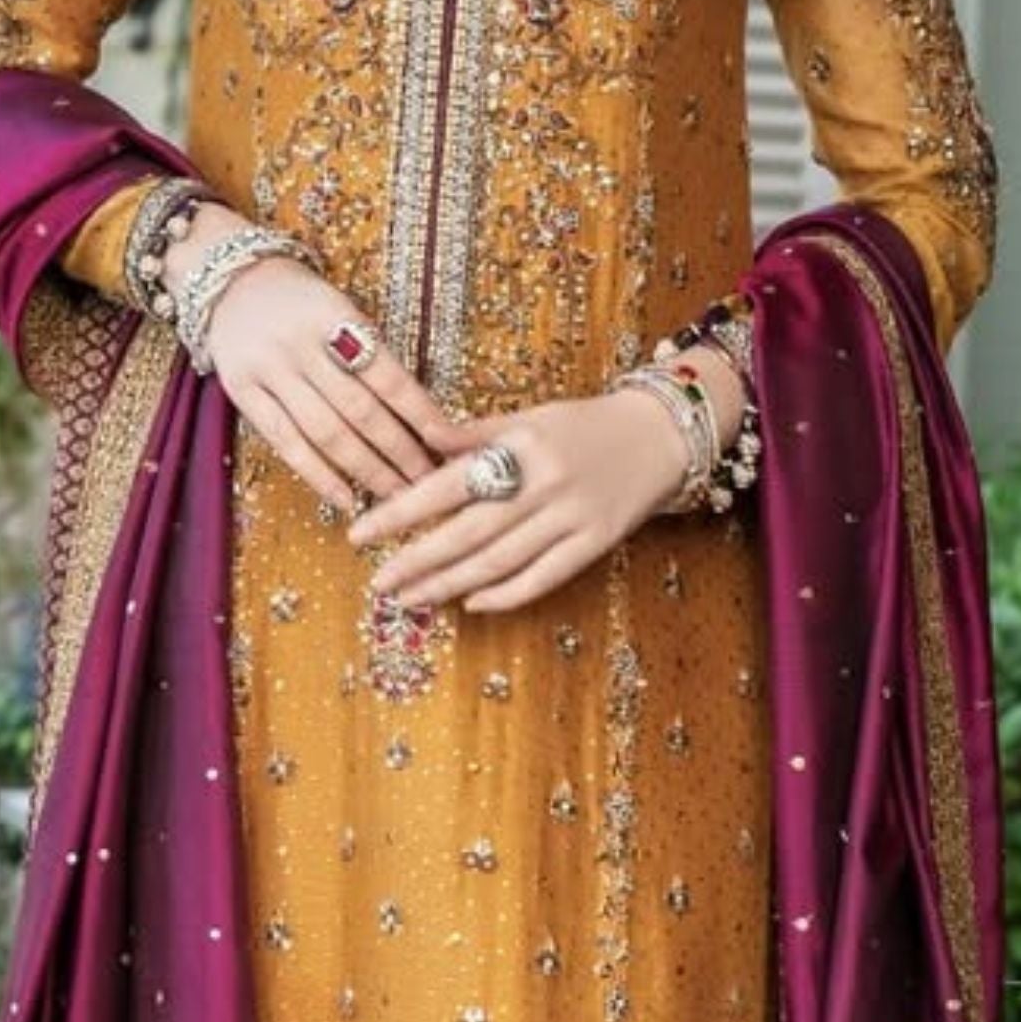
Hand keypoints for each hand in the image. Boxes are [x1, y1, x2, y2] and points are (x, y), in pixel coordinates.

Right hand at [183, 218, 472, 512]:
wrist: (230, 281)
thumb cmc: (301, 301)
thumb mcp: (341, 307)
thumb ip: (372, 352)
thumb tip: (421, 414)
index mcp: (334, 316)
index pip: (387, 374)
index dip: (420, 412)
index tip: (448, 443)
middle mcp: (299, 345)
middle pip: (360, 411)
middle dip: (400, 452)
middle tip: (430, 483)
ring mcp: (268, 371)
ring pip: (326, 433)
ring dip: (367, 471)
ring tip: (398, 497)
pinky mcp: (242, 393)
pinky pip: (286, 443)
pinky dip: (320, 475)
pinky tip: (348, 499)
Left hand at [347, 384, 695, 616]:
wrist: (660, 435)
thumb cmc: (584, 425)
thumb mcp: (528, 418)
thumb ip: (475, 433)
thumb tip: (421, 437)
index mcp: (520, 446)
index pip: (447, 485)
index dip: (399, 513)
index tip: (360, 534)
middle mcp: (544, 483)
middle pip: (468, 533)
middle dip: (417, 562)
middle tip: (379, 583)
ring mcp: (572, 517)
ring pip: (500, 562)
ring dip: (450, 585)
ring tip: (412, 599)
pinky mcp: (596, 543)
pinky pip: (543, 577)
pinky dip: (504, 595)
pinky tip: (470, 603)